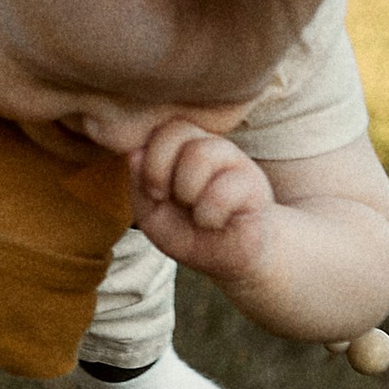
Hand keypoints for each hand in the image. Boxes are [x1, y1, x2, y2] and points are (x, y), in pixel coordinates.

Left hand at [126, 119, 279, 286]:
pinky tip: (214, 222)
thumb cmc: (192, 233)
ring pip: (200, 153)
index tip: (155, 194)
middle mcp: (209, 145)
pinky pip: (222, 190)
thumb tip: (134, 154)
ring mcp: (234, 161)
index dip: (148, 162)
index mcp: (183, 148)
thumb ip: (140, 185)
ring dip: (187, 192)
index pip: (159, 129)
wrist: (234, 259)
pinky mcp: (253, 183)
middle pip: (177, 130)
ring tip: (196, 211)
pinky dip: (209, 215)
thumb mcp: (152, 216)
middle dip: (159, 171)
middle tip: (167, 199)